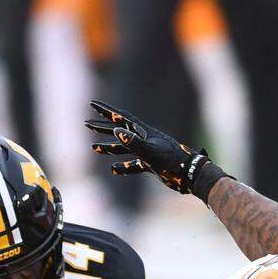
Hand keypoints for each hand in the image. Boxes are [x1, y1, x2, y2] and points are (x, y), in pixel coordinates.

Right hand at [85, 100, 231, 201]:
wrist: (190, 174)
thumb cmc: (172, 161)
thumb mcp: (150, 151)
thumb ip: (133, 141)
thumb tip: (116, 131)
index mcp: (143, 132)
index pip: (121, 118)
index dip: (106, 111)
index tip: (93, 104)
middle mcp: (144, 139)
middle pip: (119, 130)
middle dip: (102, 127)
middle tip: (87, 124)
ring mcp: (148, 152)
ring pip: (123, 148)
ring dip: (108, 147)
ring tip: (94, 148)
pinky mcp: (151, 164)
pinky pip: (132, 164)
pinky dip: (122, 166)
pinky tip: (114, 169)